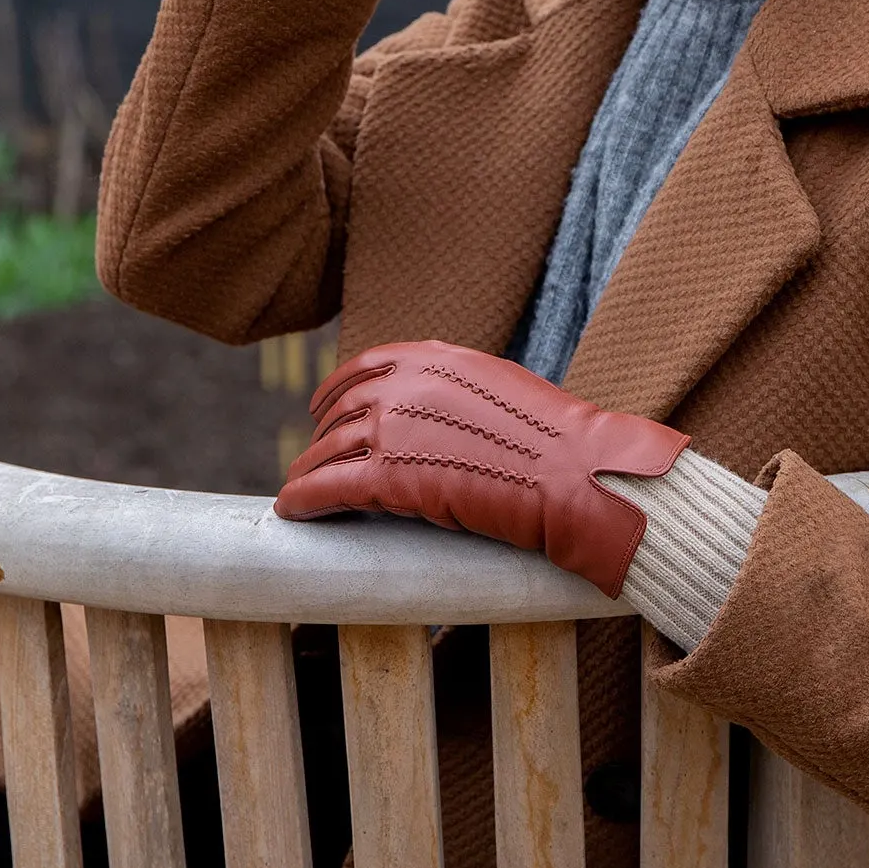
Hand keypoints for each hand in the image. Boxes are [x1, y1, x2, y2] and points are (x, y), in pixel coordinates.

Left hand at [273, 339, 687, 596]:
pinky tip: (293, 510)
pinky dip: (304, 498)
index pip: (367, 365)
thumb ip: (458, 393)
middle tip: (315, 456)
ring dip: (308, 470)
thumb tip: (439, 414)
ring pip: (328, 450)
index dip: (337, 388)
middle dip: (323, 434)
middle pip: (342, 409)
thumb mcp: (502, 391)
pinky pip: (328, 487)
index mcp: (437, 357)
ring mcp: (394, 428)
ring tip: (299, 489)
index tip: (325, 406)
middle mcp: (406, 384)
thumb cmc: (557, 443)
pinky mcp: (389, 476)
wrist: (575, 475)